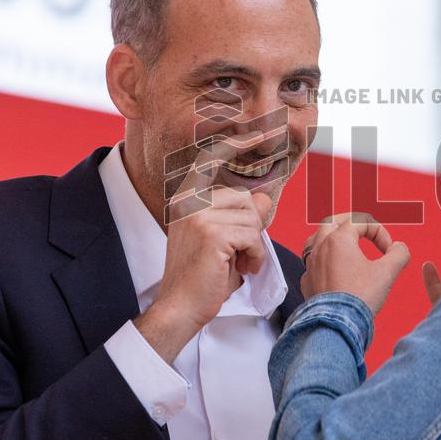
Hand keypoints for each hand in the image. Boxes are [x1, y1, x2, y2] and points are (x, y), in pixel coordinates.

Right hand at [136, 130, 272, 362]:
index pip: (211, 161)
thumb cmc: (202, 277)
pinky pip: (252, 236)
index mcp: (186, 199)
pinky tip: (239, 268)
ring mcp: (198, 216)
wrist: (180, 307)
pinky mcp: (211, 233)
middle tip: (240, 255)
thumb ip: (241, 216)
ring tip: (238, 264)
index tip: (258, 132)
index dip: (234, 144)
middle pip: (245, 199)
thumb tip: (260, 196)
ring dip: (253, 246)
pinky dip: (253, 256)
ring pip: (252, 219)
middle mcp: (189, 201)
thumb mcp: (225, 240)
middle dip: (252, 229)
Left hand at [301, 213, 410, 314]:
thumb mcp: (387, 272)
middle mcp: (320, 248)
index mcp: (338, 239)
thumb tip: (400, 248)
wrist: (337, 325)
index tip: (389, 251)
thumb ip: (399, 254)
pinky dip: (324, 261)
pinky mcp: (307, 283)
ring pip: (316, 240)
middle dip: (350, 222)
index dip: (380, 232)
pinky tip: (333, 270)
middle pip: (332, 221)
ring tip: (344, 244)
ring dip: (331, 238)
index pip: (361, 222)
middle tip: (362, 229)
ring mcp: (310, 265)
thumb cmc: (359, 297)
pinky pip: (313, 264)